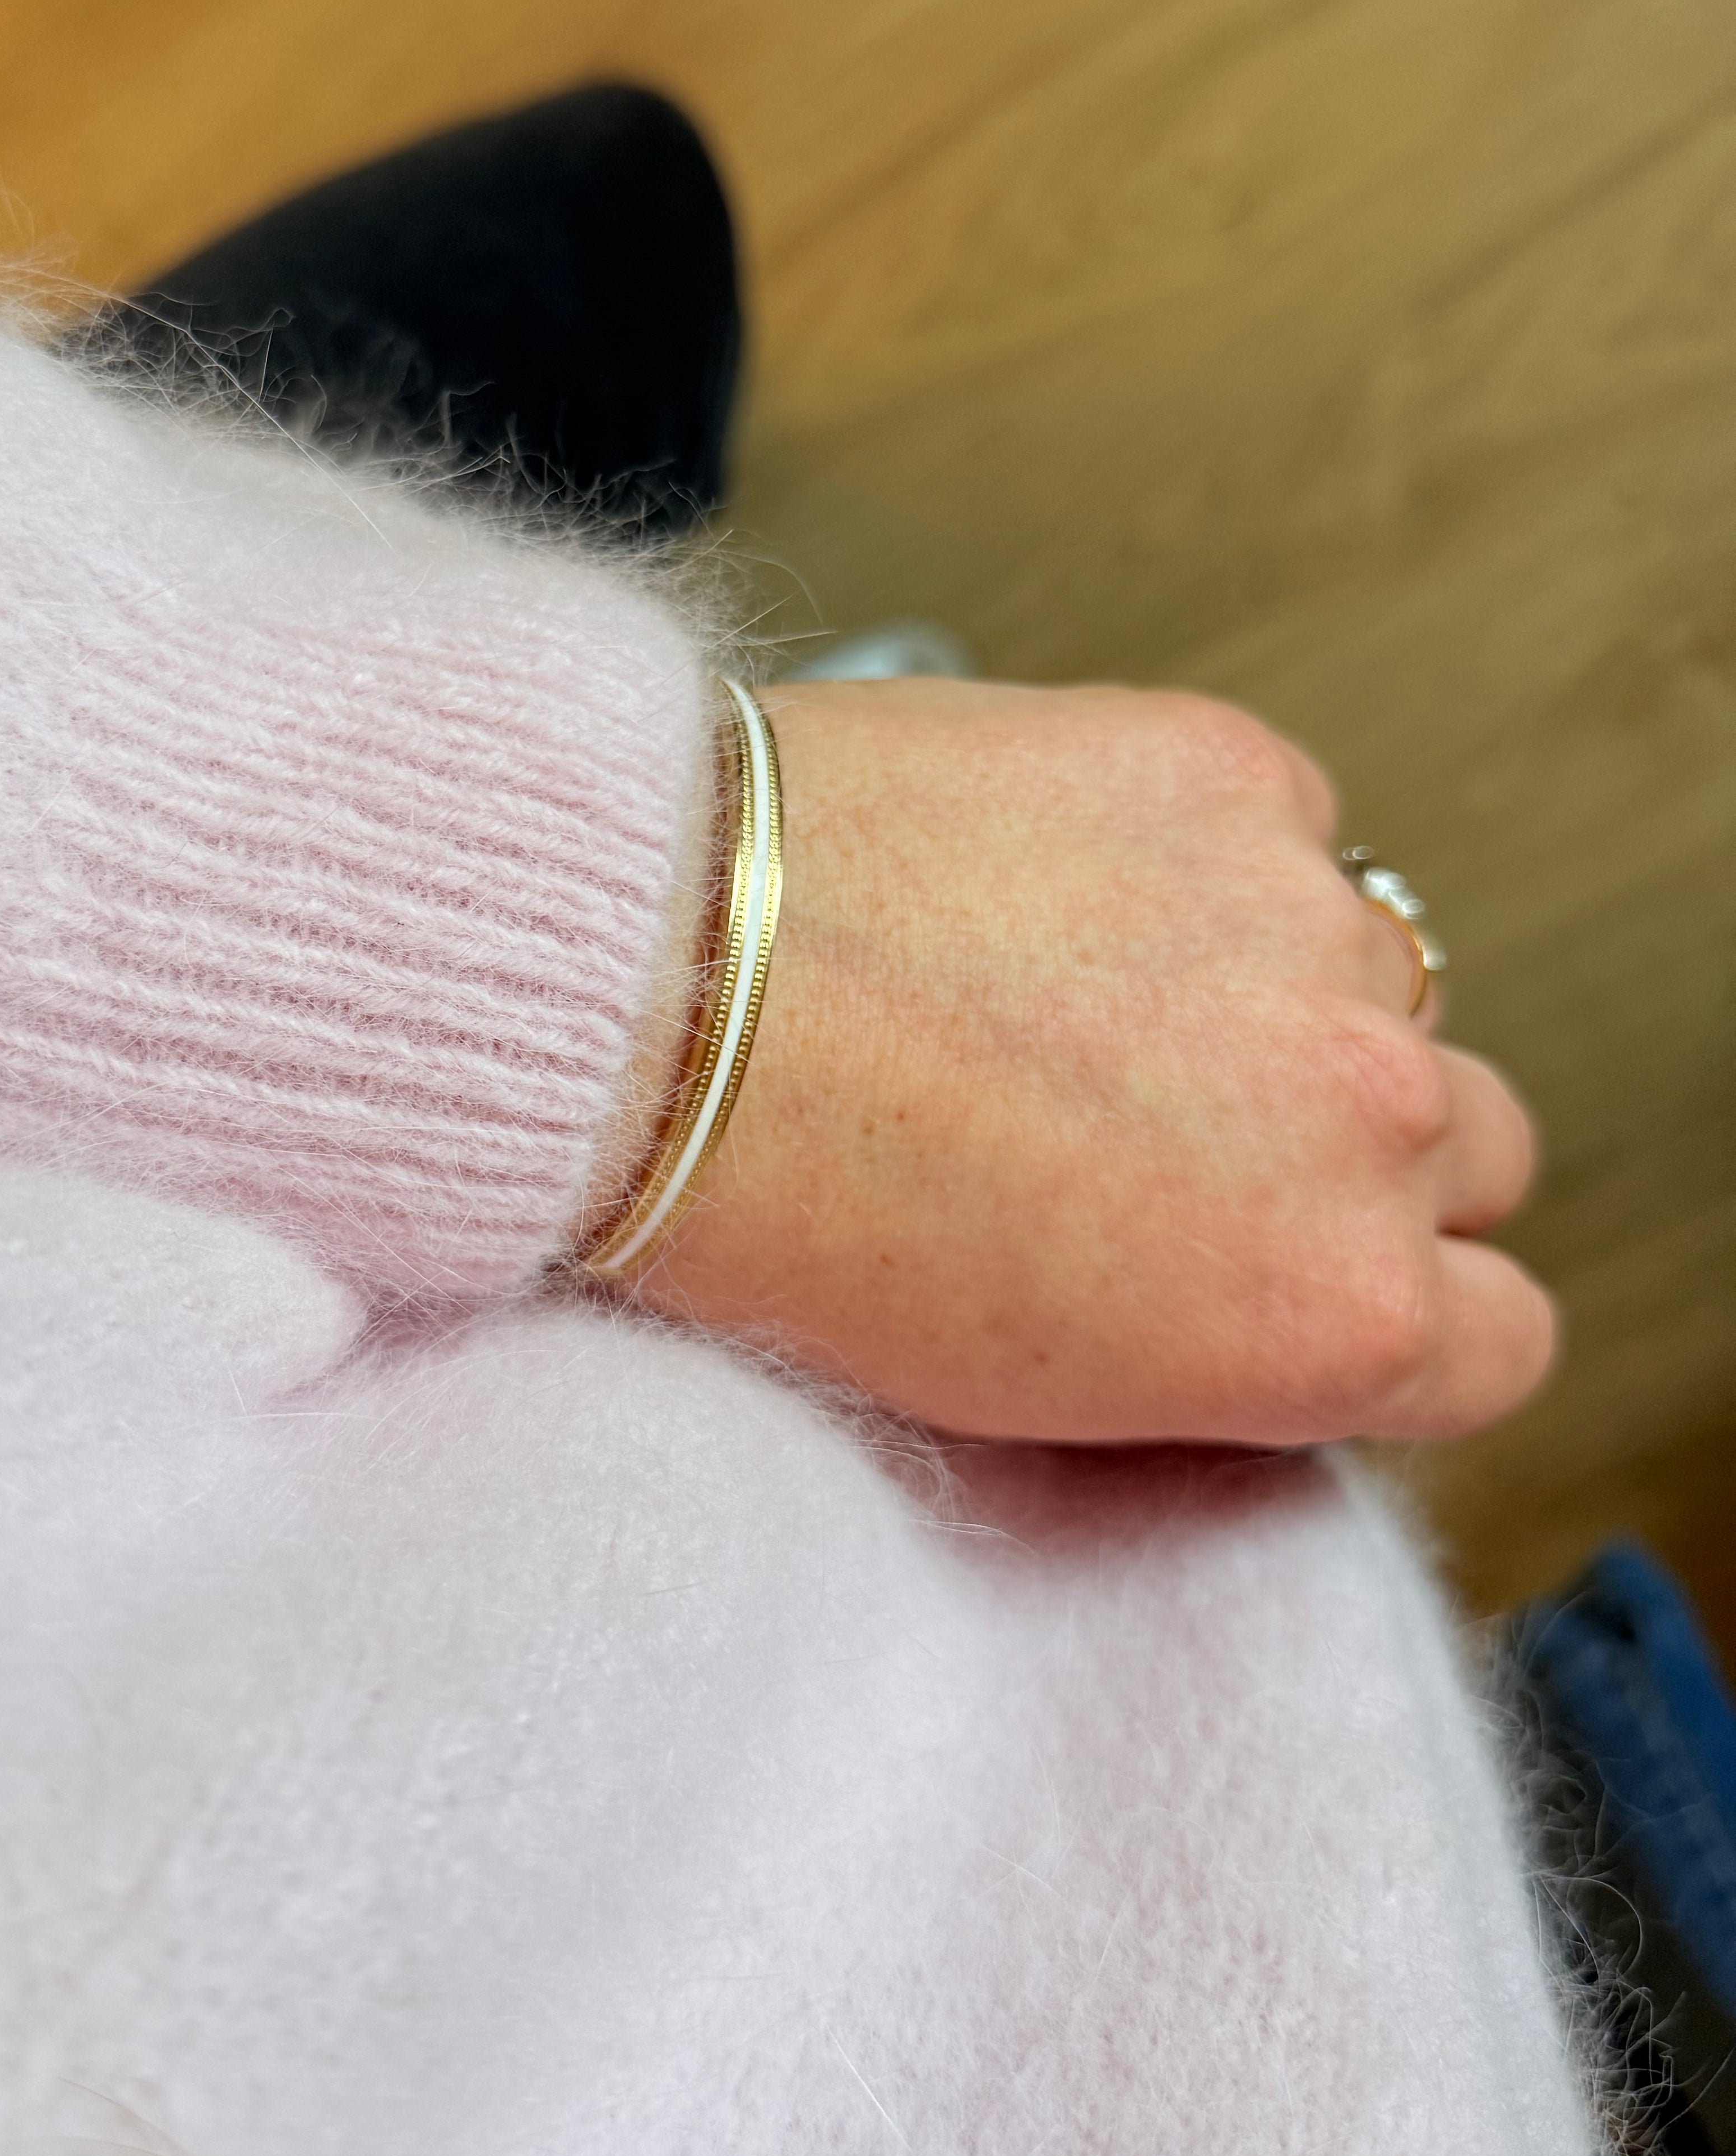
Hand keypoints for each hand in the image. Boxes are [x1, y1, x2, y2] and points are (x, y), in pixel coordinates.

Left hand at [618, 678, 1552, 1446]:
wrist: (656, 997)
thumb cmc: (787, 1217)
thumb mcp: (1020, 1385)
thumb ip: (1211, 1345)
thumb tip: (1262, 1291)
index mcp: (1333, 1315)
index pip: (1500, 1337)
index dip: (1403, 1305)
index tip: (1305, 1273)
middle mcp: (1375, 1124)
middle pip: (1474, 1148)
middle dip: (1356, 1149)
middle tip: (1186, 1129)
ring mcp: (1318, 929)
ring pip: (1384, 972)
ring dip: (1276, 985)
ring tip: (1079, 985)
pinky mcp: (1235, 770)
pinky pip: (1287, 824)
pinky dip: (1199, 851)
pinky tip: (1048, 873)